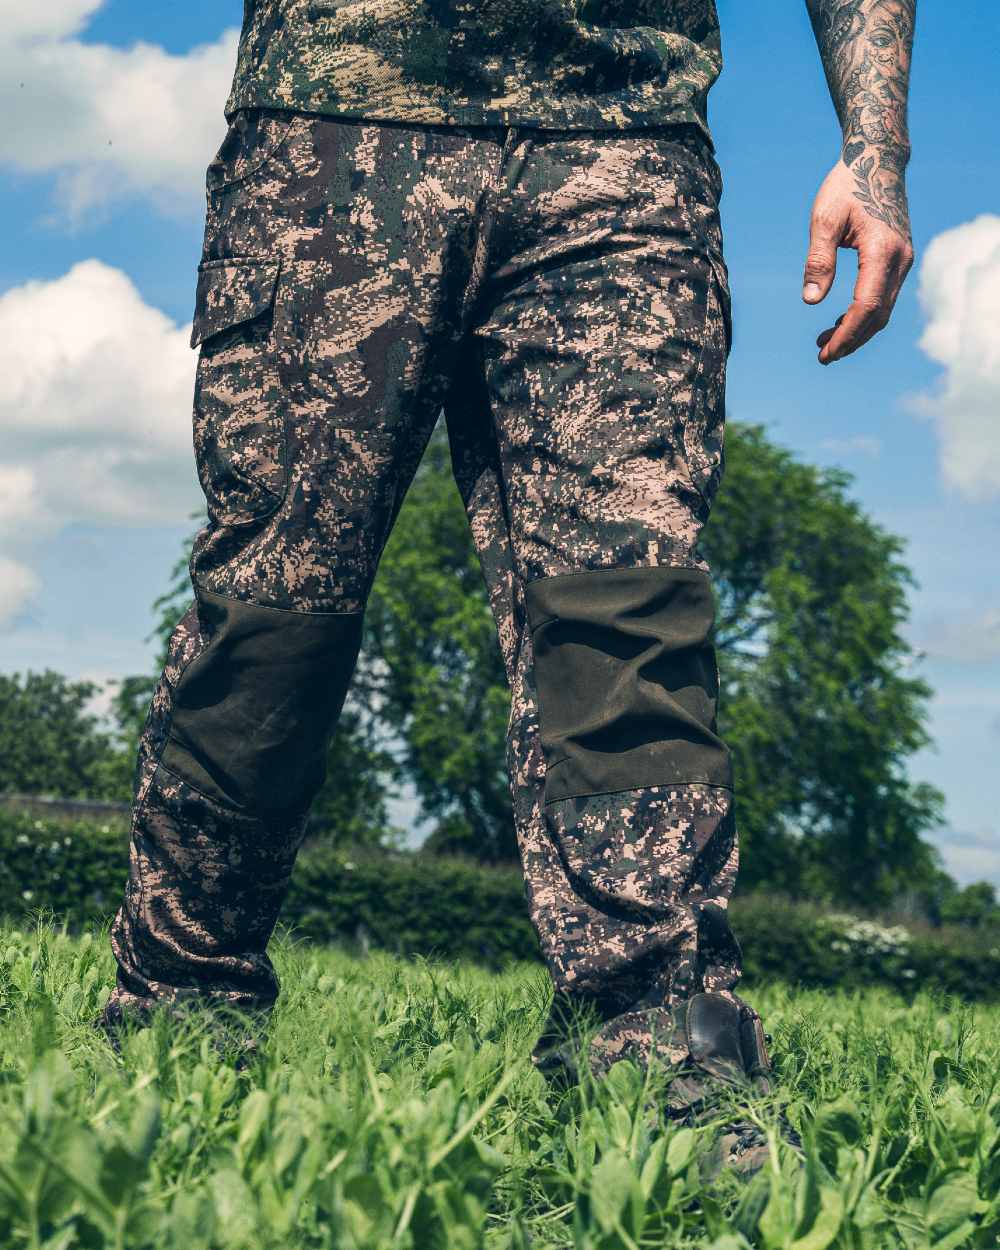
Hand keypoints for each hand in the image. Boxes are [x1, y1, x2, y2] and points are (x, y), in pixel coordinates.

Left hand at [802, 159, 913, 364]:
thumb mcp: (824, 219)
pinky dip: (863, 315)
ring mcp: (903, 260)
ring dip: (857, 331)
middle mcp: (900, 259)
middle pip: (878, 315)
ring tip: (825, 344)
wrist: (878, 159)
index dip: (846, 334)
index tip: (825, 353)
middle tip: (823, 357)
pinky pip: (884, 296)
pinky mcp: (899, 259)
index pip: (866, 307)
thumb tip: (811, 301)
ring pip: (883, 309)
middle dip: (851, 340)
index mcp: (882, 251)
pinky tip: (840, 322)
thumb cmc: (847, 185)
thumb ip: (818, 260)